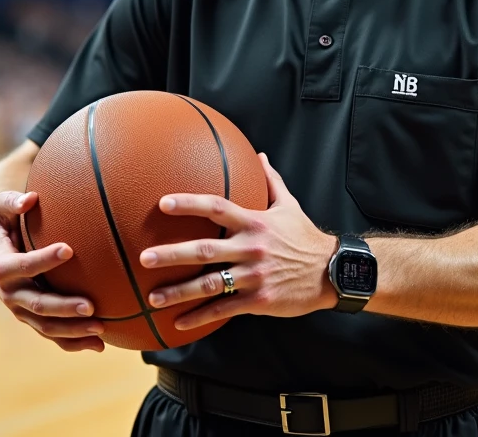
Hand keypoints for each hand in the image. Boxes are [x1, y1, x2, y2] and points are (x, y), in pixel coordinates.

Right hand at [0, 190, 106, 351]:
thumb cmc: (4, 225)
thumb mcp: (1, 210)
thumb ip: (11, 202)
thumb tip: (29, 200)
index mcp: (1, 265)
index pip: (21, 266)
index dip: (42, 260)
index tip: (68, 249)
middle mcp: (9, 293)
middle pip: (36, 305)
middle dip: (63, 307)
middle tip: (91, 306)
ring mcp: (21, 310)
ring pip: (46, 326)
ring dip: (73, 330)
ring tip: (101, 329)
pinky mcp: (32, 320)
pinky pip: (53, 335)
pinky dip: (74, 343)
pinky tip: (100, 345)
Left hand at [139, 153, 338, 330]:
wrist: (333, 272)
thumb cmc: (306, 237)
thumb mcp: (290, 205)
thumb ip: (271, 181)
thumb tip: (259, 156)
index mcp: (255, 222)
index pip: (216, 207)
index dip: (190, 203)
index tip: (163, 203)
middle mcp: (251, 247)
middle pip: (205, 250)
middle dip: (172, 254)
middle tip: (144, 258)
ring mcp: (255, 275)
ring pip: (210, 284)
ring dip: (179, 292)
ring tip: (152, 298)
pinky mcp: (259, 300)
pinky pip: (225, 309)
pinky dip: (200, 317)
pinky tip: (179, 322)